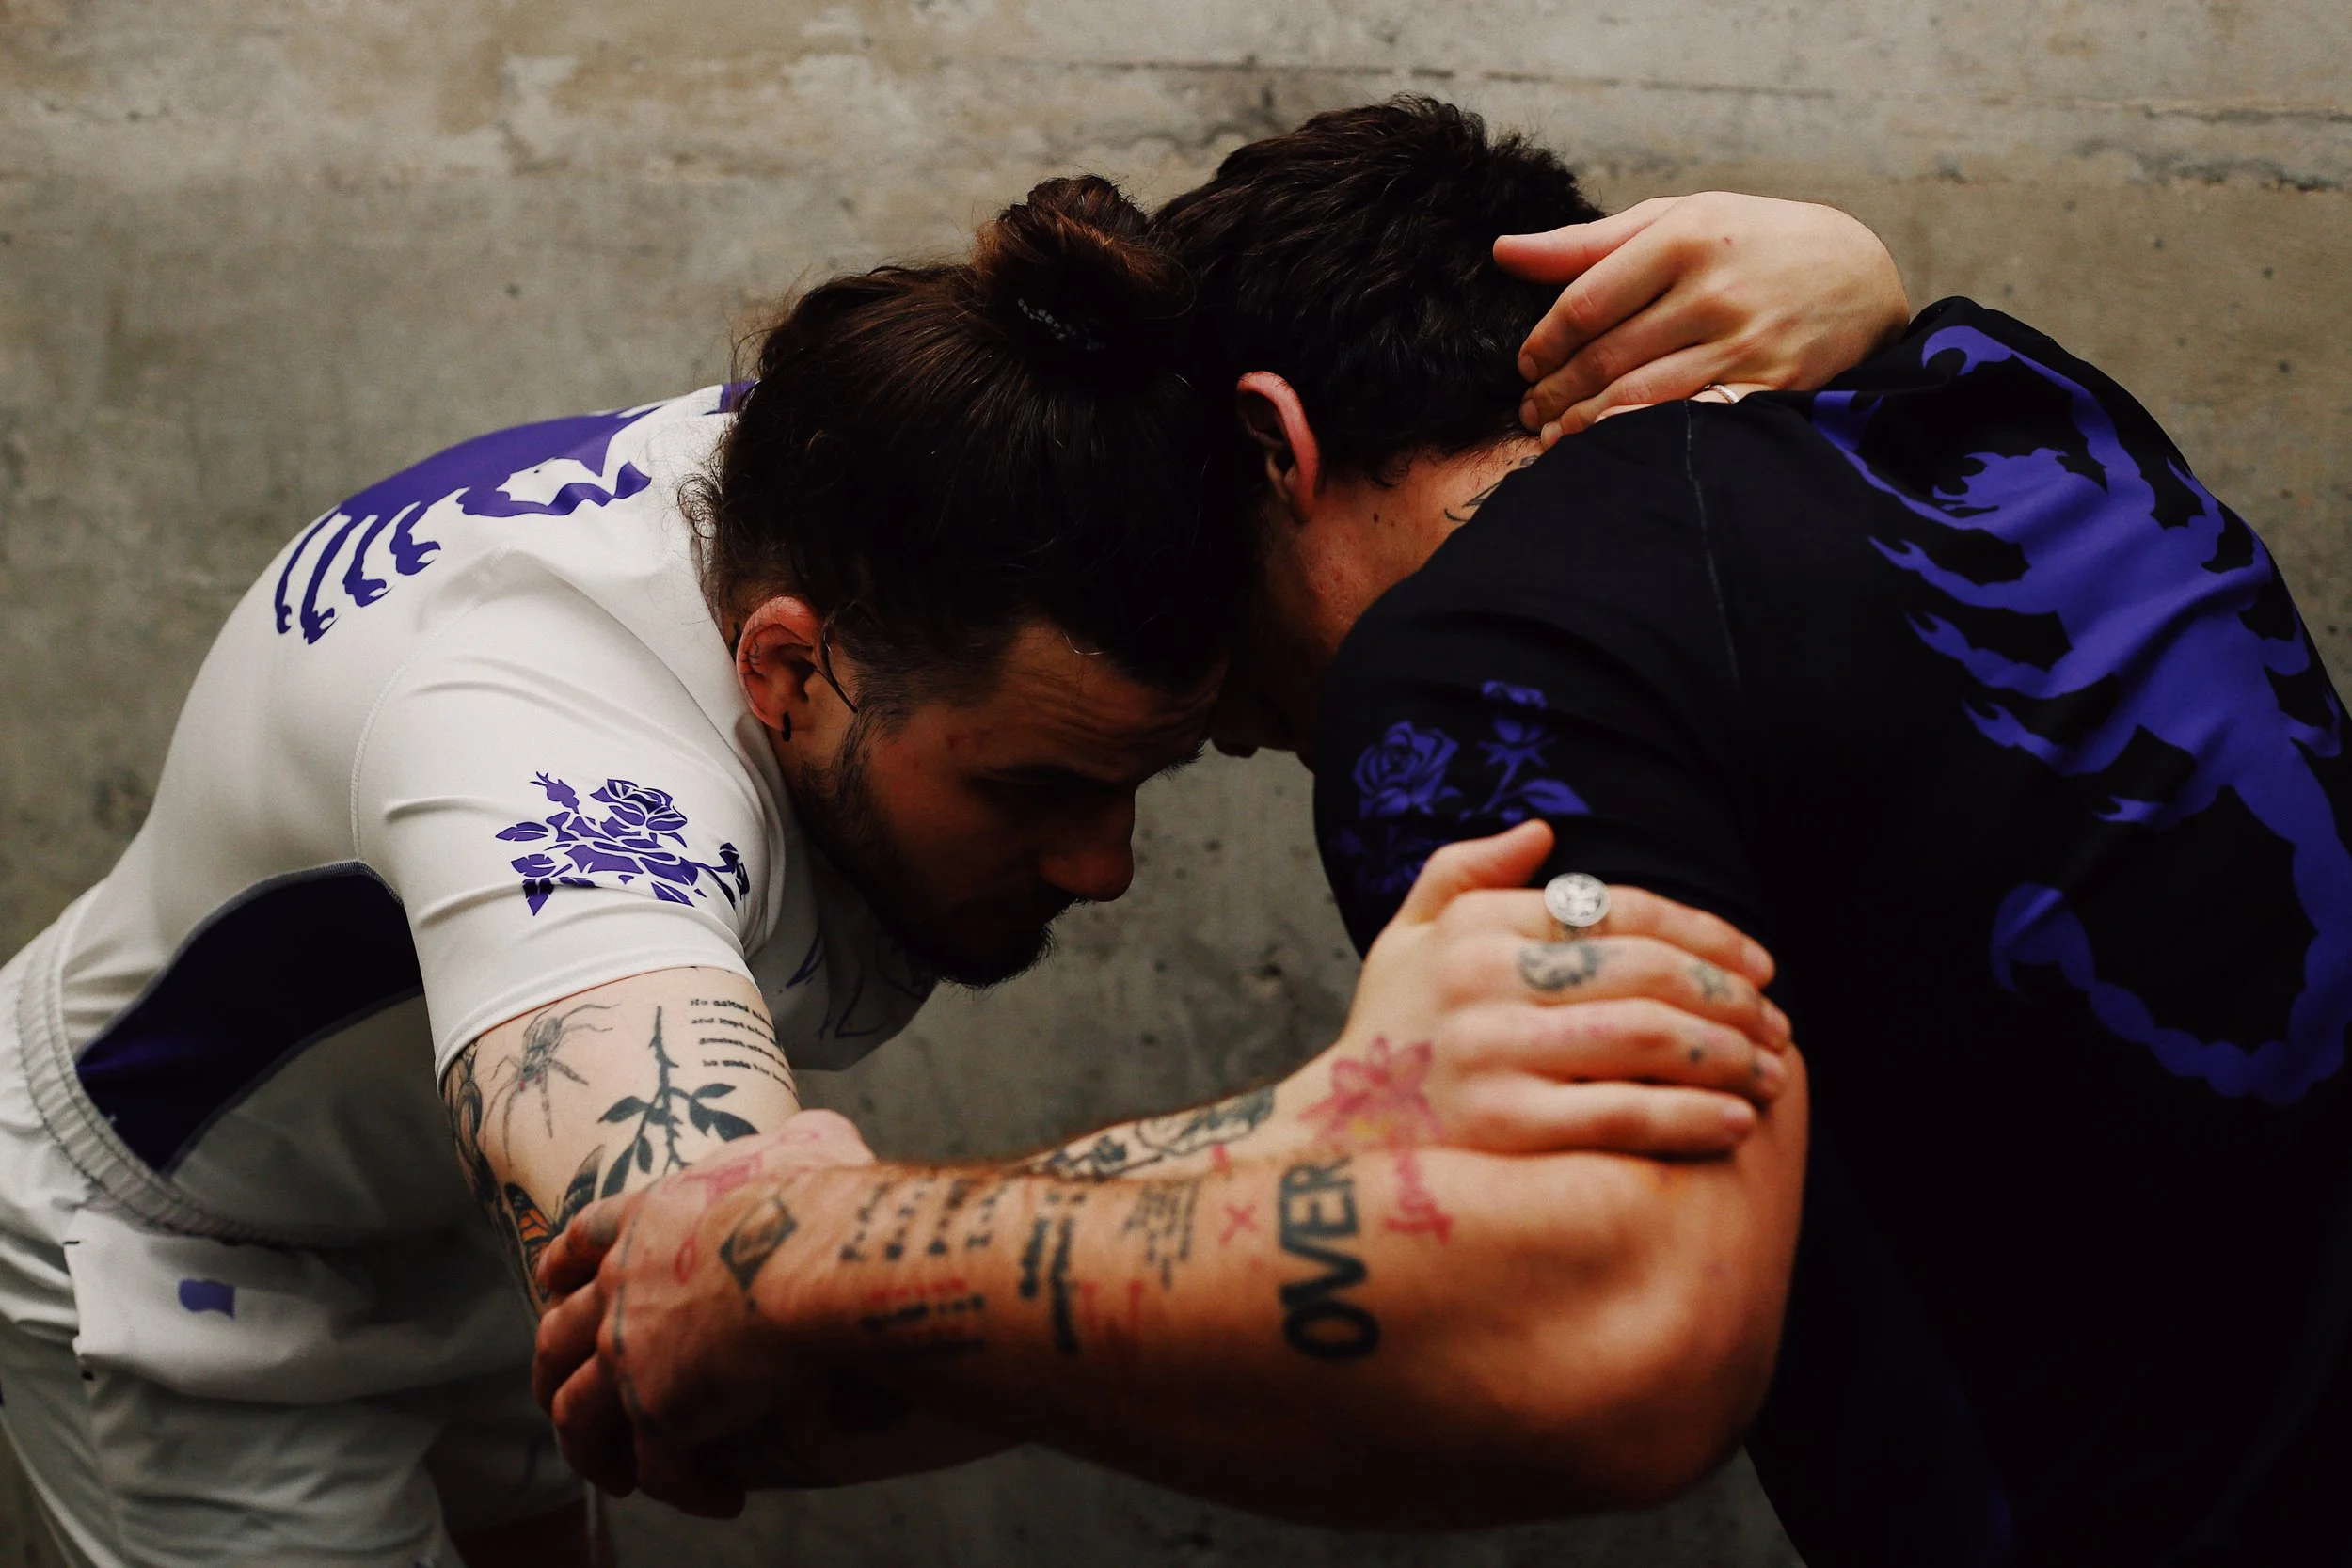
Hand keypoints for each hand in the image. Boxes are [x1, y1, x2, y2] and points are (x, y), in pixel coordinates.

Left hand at [533, 1109, 875, 1513]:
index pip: (583, 1240)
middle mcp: (624, 1285)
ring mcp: (630, 1350)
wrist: (823, 1262)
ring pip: (572, 1409)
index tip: (554, 1282)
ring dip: (588, 1445)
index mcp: (651, 1218)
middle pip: (556, 1331)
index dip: (565, 1265)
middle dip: (551, 1365)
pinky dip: (681, 1487)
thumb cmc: (825, 1199)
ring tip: (613, 1473)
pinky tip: (718, 1497)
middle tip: (560, 1390)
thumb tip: (820, 1135)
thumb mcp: (813, 1143)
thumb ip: (798, 1141)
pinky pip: (653, 1466)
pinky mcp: (657, 1410)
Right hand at [1320, 821, 1791, 1156]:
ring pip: (1649, 1040)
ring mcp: (1495, 1055)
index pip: (1620, 910)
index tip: (1760, 964)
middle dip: (1732, 998)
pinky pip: (1626, 1116)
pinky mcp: (1508, 1129)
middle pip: (1648, 973)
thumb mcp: (1404, 939)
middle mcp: (1484, 980)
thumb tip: (1543, 832)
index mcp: (1477, 926)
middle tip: (1778, 1024)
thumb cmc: (1388, 1038)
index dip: (1706, 934)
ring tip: (1769, 1073)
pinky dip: (1693, 1118)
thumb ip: (1464, 871)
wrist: (1328, 1148)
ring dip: (1729, 1056)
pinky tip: (1734, 1123)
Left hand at [1494, 192, 1908, 442]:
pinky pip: (1687, 421)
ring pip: (1638, 397)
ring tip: (1555, 434)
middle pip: (1606, 356)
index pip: (1586, 302)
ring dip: (1584, 423)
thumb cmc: (1753, 242)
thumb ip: (1589, 242)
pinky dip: (1639, 436)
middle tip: (1531, 409)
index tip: (1528, 363)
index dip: (1545, 342)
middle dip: (1556, 391)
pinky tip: (1610, 445)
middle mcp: (1715, 291)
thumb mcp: (1680, 220)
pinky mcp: (1771, 387)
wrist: (1858, 276)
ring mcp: (1746, 343)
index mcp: (1686, 238)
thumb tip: (1504, 252)